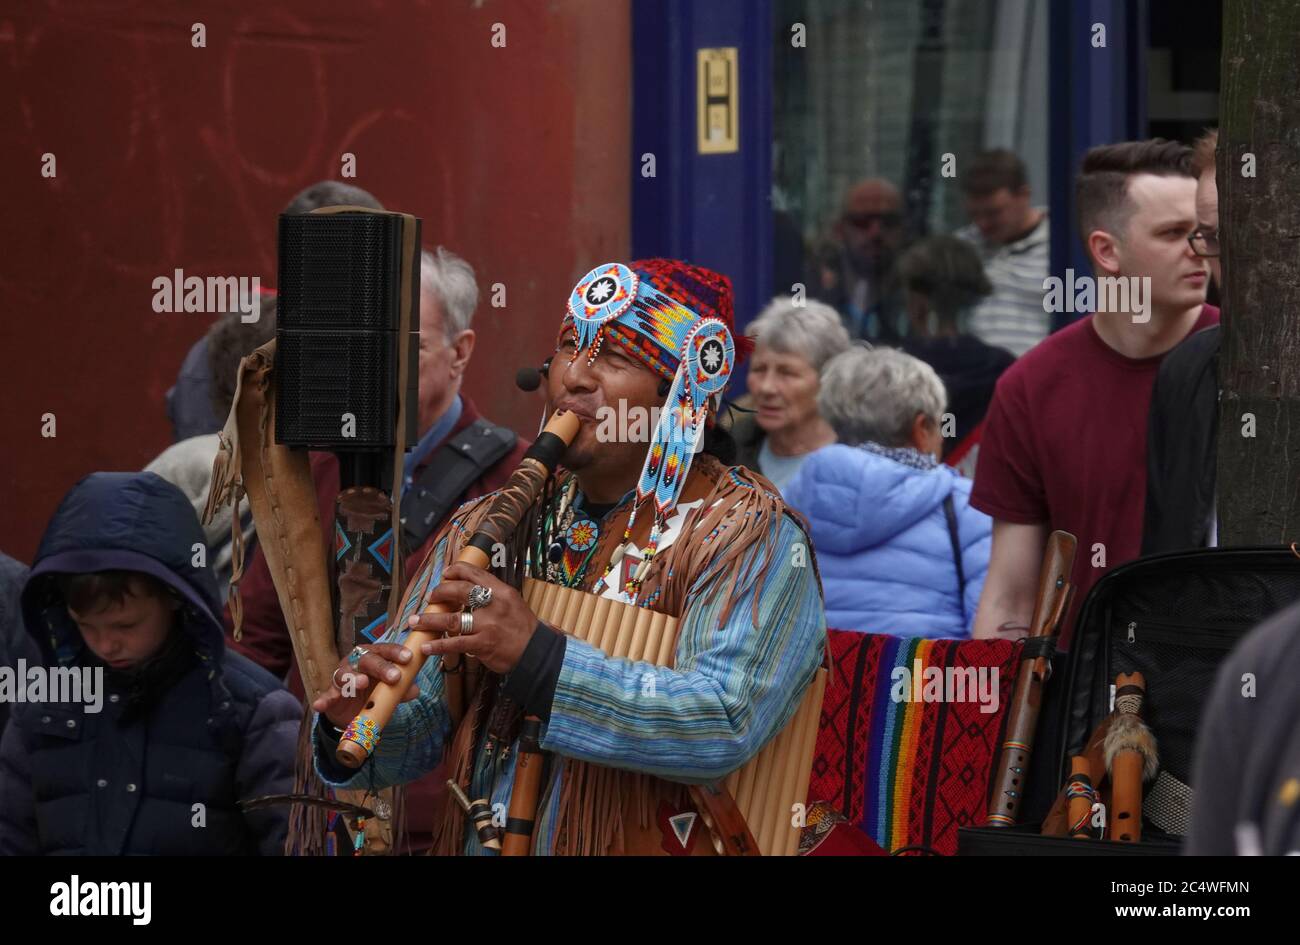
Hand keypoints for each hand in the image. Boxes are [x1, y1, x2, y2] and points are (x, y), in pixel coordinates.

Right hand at [312, 643, 420, 728]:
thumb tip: (414, 690)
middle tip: (394, 676)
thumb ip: (402, 688)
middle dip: (381, 667)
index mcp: (374, 656)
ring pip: (345, 674)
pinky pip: (327, 695)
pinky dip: (324, 700)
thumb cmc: (374, 690)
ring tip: (361, 683)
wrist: (352, 708)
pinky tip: (320, 705)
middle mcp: (356, 662)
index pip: (386, 650)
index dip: (397, 653)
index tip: (409, 658)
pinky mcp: (331, 693)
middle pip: (367, 660)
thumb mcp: (390, 689)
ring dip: (353, 678)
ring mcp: (341, 676)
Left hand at [406, 563, 536, 674]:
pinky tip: (427, 646)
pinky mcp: (483, 645)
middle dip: (439, 593)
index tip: (445, 574)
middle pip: (460, 591)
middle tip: (431, 598)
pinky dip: (438, 645)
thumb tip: (468, 588)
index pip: (475, 573)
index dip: (456, 571)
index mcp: (502, 592)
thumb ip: (492, 595)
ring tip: (415, 622)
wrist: (535, 652)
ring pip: (451, 619)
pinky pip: (455, 644)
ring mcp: (488, 625)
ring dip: (429, 620)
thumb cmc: (522, 628)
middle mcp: (494, 605)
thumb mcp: (512, 602)